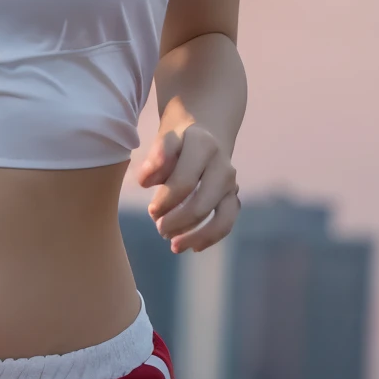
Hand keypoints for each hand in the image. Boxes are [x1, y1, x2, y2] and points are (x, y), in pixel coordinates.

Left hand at [135, 124, 239, 252]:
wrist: (205, 131)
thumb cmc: (178, 140)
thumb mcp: (164, 139)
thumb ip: (155, 158)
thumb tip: (145, 183)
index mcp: (203, 145)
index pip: (184, 182)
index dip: (165, 201)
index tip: (151, 210)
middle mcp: (223, 165)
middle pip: (202, 203)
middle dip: (177, 221)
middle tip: (158, 227)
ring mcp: (231, 183)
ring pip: (221, 218)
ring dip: (196, 235)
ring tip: (174, 246)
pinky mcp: (233, 197)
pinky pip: (227, 222)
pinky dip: (211, 237)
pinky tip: (194, 247)